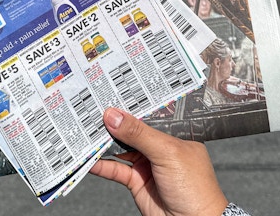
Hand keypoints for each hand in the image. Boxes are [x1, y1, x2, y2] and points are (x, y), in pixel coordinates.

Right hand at [90, 108, 227, 215]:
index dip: (131, 104)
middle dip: (113, 122)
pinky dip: (102, 165)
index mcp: (174, 133)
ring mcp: (147, 164)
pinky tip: (90, 159)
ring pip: (121, 149)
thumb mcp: (167, 152)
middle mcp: (160, 146)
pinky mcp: (137, 181)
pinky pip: (116, 170)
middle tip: (91, 110)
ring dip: (104, 143)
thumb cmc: (194, 187)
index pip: (150, 113)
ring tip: (84, 131)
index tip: (109, 93)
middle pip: (131, 130)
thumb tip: (114, 116)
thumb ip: (139, 134)